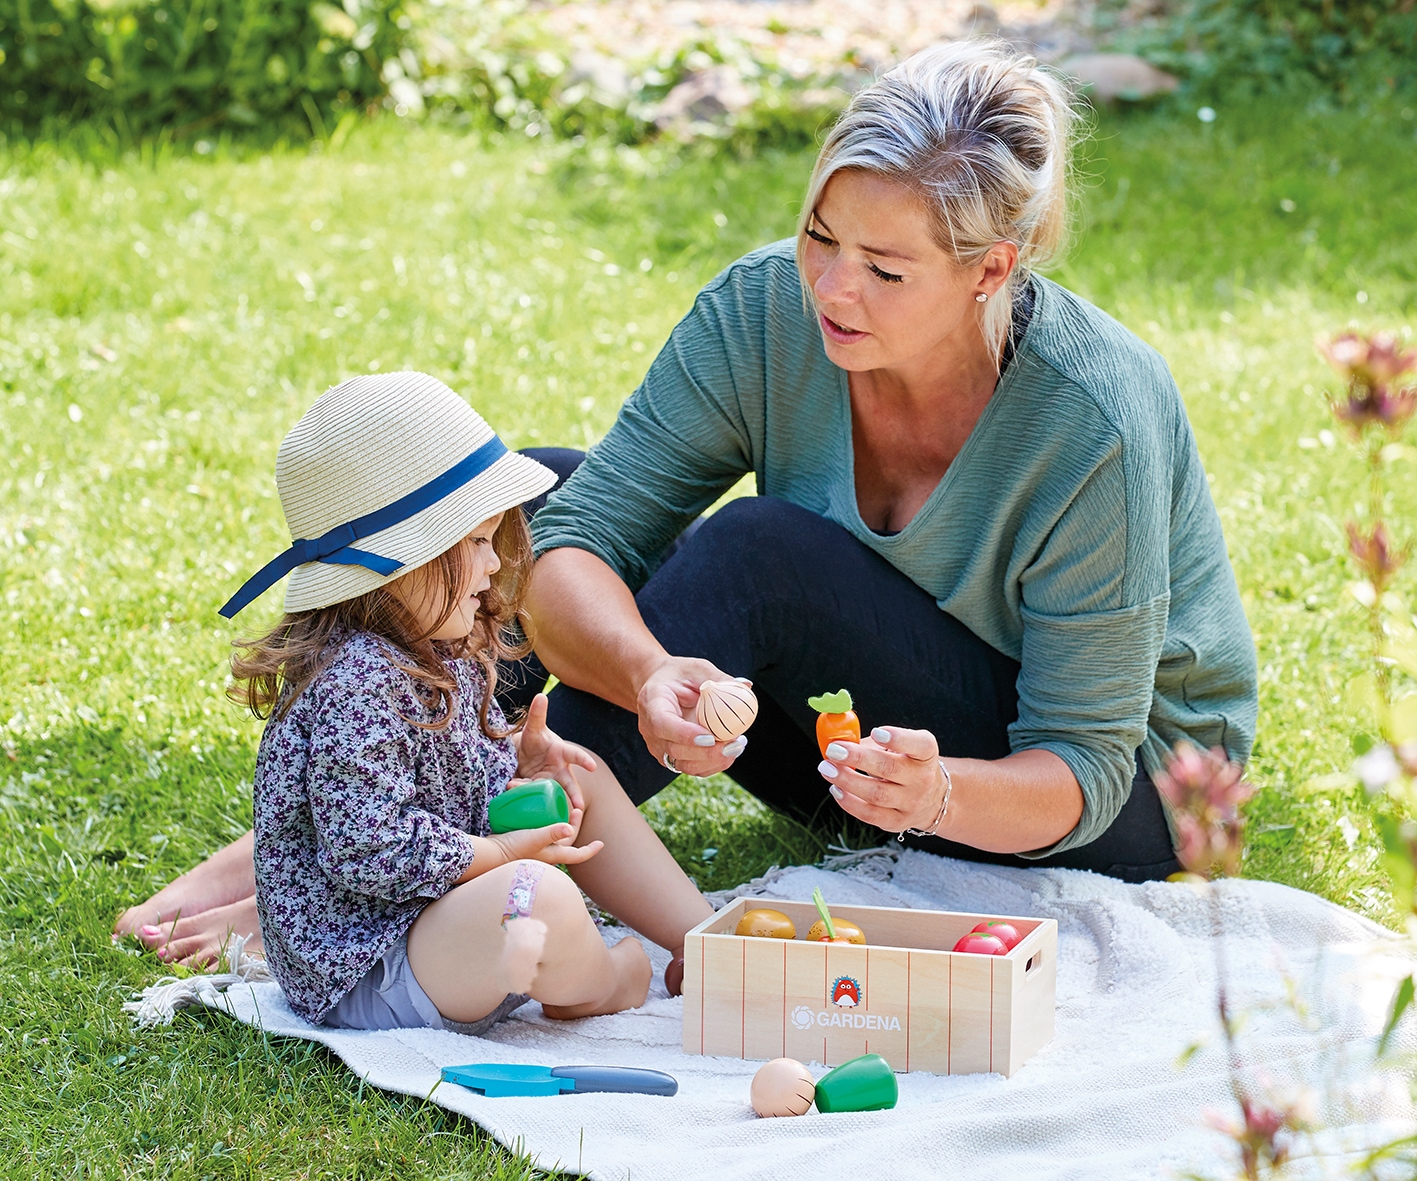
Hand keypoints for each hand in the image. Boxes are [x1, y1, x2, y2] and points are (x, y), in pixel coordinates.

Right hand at [469, 801, 603, 879]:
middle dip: (573, 824)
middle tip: (576, 809)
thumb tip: (568, 827)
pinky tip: (541, 810)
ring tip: (561, 806)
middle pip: (566, 839)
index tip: (601, 843)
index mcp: (554, 854)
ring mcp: (537, 848)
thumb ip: (551, 833)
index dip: (590, 850)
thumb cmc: (513, 848)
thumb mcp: (534, 838)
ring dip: (560, 821)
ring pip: (554, 834)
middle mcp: (547, 852)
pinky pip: (540, 830)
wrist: (490, 853)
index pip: (578, 855)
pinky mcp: (526, 841)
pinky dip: (544, 821)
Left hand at [513, 693, 597, 810]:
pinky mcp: (538, 793)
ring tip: (524, 793)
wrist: (522, 756)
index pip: (575, 755)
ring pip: (550, 794)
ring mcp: (549, 784)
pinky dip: (524, 796)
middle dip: (575, 795)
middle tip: (579, 806)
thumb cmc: (534, 740)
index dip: (584, 760)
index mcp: (562, 753)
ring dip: (541, 797)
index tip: (592, 767)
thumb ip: (537, 714)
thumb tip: (541, 695)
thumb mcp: (533, 728)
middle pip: (569, 785)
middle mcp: (559, 771)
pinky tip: (513, 791)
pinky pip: (534, 797)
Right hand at [636, 656, 749, 776]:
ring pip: (684, 765)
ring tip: (737, 746)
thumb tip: (746, 686)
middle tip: (734, 744)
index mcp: (652, 703)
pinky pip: (692, 768)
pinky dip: (713, 764)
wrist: (659, 686)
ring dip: (713, 761)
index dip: (685, 735)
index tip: (710, 738)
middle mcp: (650, 730)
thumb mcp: (696, 668)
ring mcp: (659, 746)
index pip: (662, 725)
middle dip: (707, 752)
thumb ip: (717, 678)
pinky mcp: (671, 756)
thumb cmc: (678, 675)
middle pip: (674, 750)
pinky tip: (730, 751)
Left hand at [817, 725, 949, 835]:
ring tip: (827, 768)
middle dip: (858, 759)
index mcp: (926, 754)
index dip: (898, 738)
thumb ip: (874, 743)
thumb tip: (840, 741)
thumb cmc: (906, 764)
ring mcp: (911, 803)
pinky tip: (836, 789)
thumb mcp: (901, 747)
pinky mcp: (898, 822)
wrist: (930, 799)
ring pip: (877, 794)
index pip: (920, 745)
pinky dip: (850, 803)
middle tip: (834, 750)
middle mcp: (923, 779)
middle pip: (889, 769)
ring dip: (847, 781)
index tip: (876, 732)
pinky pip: (871, 815)